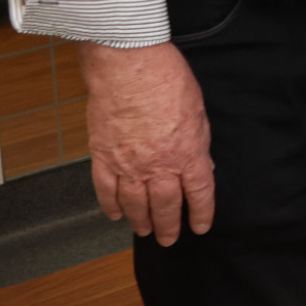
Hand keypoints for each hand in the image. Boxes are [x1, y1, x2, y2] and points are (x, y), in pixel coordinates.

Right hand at [77, 41, 214, 244]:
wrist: (129, 66)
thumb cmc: (168, 80)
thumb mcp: (199, 111)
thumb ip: (199, 142)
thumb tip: (202, 166)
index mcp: (188, 152)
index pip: (199, 192)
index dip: (201, 213)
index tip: (201, 226)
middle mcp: (158, 164)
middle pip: (165, 205)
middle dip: (169, 225)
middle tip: (168, 238)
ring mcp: (128, 163)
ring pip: (134, 204)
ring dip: (140, 221)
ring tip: (144, 230)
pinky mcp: (103, 156)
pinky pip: (105, 190)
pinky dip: (110, 206)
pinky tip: (116, 215)